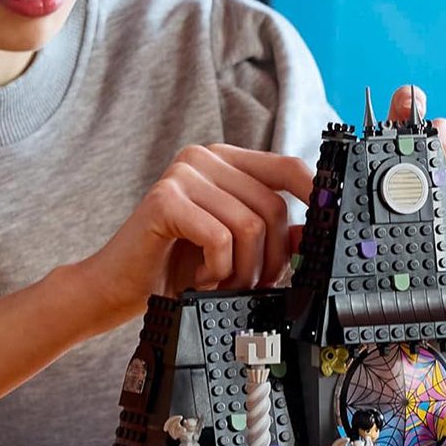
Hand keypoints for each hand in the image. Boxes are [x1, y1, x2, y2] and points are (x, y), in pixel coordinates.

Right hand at [79, 144, 311, 319]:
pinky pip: (220, 238)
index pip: (287, 167)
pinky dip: (217, 270)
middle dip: (269, 259)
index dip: (315, 194)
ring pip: (249, 227)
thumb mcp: (234, 251)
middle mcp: (205, 158)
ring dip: (241, 270)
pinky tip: (200, 279)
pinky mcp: (165, 199)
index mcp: (225, 163)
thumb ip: (271, 236)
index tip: (329, 223)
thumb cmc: (174, 267)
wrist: (116, 287)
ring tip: (220, 284)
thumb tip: (311, 234)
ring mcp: (182, 174)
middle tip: (249, 284)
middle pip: (273, 206)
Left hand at [388, 86, 445, 273]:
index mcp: (412, 140)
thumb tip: (388, 187)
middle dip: (435, 180)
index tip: (408, 108)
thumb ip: (390, 187)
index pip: (406, 105)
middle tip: (429, 205)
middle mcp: (444, 135)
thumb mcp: (398, 206)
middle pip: (442, 139)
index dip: (408, 103)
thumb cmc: (423, 223)